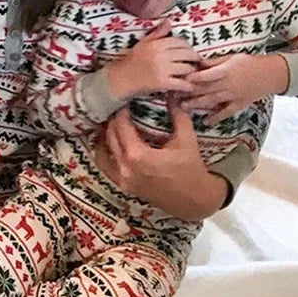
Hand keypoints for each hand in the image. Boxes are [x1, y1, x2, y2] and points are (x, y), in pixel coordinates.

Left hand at [96, 102, 227, 220]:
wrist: (194, 200)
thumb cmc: (192, 169)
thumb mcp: (187, 140)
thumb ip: (177, 116)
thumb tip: (172, 96)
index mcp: (138, 156)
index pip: (121, 127)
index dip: (121, 112)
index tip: (125, 101)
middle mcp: (125, 168)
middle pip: (109, 137)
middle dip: (113, 121)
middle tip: (120, 109)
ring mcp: (122, 178)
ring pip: (103, 152)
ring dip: (105, 136)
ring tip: (113, 124)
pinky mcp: (123, 185)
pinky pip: (107, 166)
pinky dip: (106, 153)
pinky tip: (112, 143)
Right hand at [107, 20, 199, 99]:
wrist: (121, 79)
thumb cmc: (132, 61)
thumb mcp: (143, 43)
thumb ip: (158, 33)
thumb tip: (169, 20)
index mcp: (156, 44)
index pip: (180, 42)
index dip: (188, 47)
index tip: (189, 52)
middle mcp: (161, 55)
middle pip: (187, 54)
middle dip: (194, 58)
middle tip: (195, 62)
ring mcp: (162, 69)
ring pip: (187, 68)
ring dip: (192, 71)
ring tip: (192, 73)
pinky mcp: (162, 83)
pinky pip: (182, 83)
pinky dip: (188, 85)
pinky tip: (190, 86)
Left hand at [182, 53, 288, 124]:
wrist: (271, 74)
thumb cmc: (249, 62)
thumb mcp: (232, 57)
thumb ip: (214, 62)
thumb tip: (197, 62)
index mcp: (226, 71)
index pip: (206, 75)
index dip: (192, 78)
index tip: (180, 79)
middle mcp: (228, 85)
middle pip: (206, 90)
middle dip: (189, 93)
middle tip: (174, 95)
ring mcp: (233, 96)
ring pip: (212, 101)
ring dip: (197, 105)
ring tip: (183, 108)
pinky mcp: (239, 104)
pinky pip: (226, 112)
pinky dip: (216, 118)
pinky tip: (205, 122)